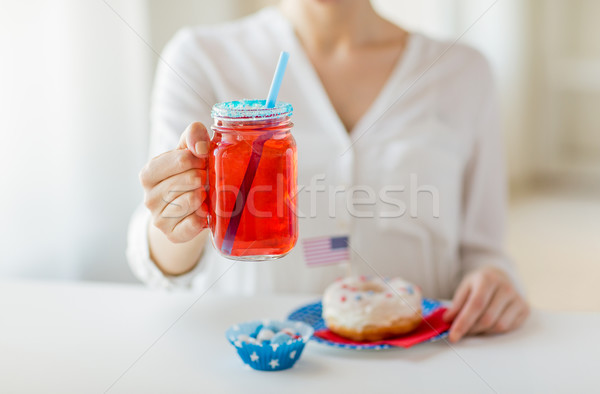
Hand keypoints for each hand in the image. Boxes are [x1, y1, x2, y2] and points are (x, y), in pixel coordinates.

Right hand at [140, 122, 209, 242]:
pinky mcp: (172, 234)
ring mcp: (159, 218)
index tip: (202, 162)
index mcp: (149, 173)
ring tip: (204, 194)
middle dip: (204, 177)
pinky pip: (193, 223)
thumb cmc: (190, 173)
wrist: (190, 207)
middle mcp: (149, 197)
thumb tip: (200, 147)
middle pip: (190, 180)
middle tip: (205, 180)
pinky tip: (204, 211)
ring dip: (205, 196)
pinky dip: (203, 216)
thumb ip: (193, 135)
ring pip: (192, 201)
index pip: (182, 159)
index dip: (200, 159)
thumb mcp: (189, 149)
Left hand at [443, 266, 528, 341]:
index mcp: (488, 279)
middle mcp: (506, 288)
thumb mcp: (465, 287)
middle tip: (461, 331)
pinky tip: (488, 324)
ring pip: (499, 326)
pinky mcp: (525, 309)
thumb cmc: (480, 283)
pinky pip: (508, 328)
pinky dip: (494, 331)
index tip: (453, 336)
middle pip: (487, 318)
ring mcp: (518, 298)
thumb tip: (447, 320)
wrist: (500, 276)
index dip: (463, 322)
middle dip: (471, 329)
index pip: (476, 305)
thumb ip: (457, 304)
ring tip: (474, 326)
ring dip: (483, 331)